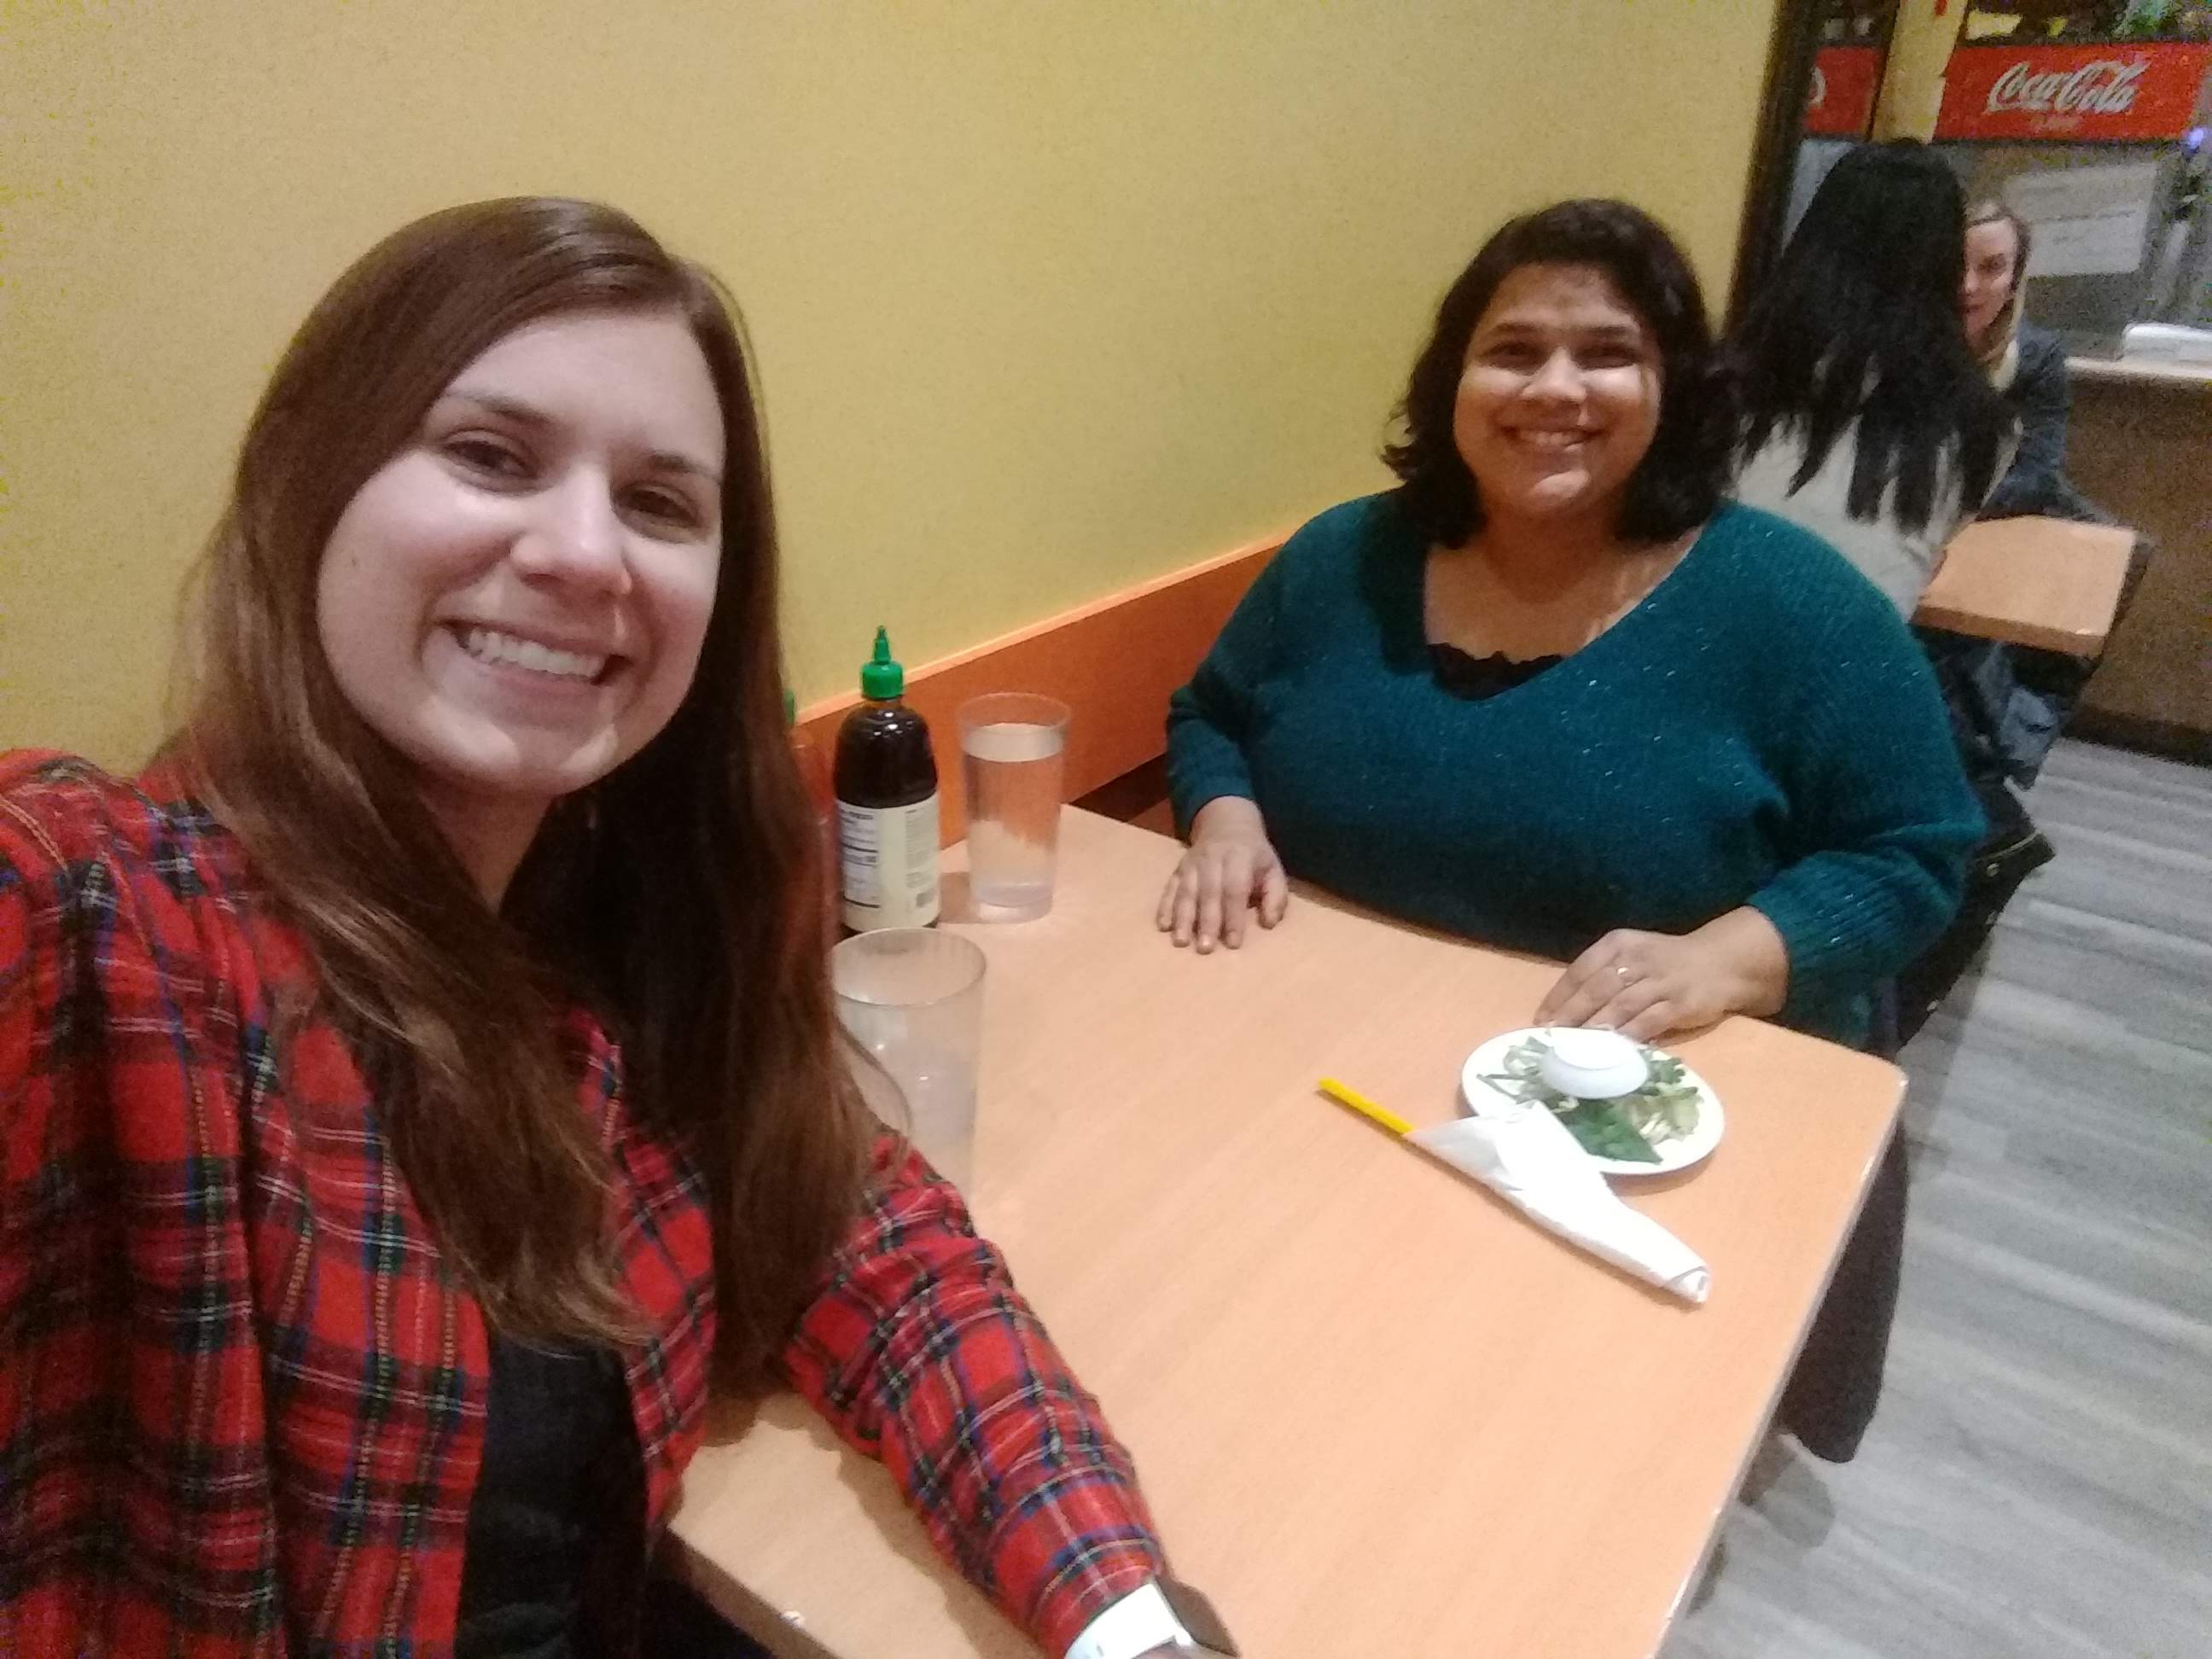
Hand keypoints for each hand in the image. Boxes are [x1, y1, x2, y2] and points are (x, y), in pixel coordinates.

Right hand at [1155, 797, 1288, 952]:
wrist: (1226, 824)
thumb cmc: (1254, 855)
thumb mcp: (1274, 869)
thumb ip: (1275, 896)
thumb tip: (1268, 923)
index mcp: (1239, 858)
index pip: (1235, 890)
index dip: (1234, 917)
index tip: (1233, 943)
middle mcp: (1212, 860)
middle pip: (1208, 893)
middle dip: (1206, 922)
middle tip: (1205, 949)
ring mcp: (1192, 864)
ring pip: (1186, 892)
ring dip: (1182, 918)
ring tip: (1181, 942)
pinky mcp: (1178, 869)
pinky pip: (1170, 888)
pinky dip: (1165, 907)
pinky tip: (1163, 926)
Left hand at [1534, 909, 1787, 1040]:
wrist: (1720, 962)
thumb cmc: (1665, 962)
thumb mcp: (1631, 955)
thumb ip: (1600, 976)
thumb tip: (1562, 1010)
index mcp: (1618, 944)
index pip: (1580, 970)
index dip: (1558, 997)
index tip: (1541, 1021)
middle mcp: (1636, 959)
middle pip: (1596, 989)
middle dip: (1570, 1016)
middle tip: (1551, 1039)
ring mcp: (1660, 982)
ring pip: (1619, 1007)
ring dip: (1594, 1030)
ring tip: (1573, 1049)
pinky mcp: (1680, 1004)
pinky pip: (1648, 1023)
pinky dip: (1627, 1038)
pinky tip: (1611, 1052)